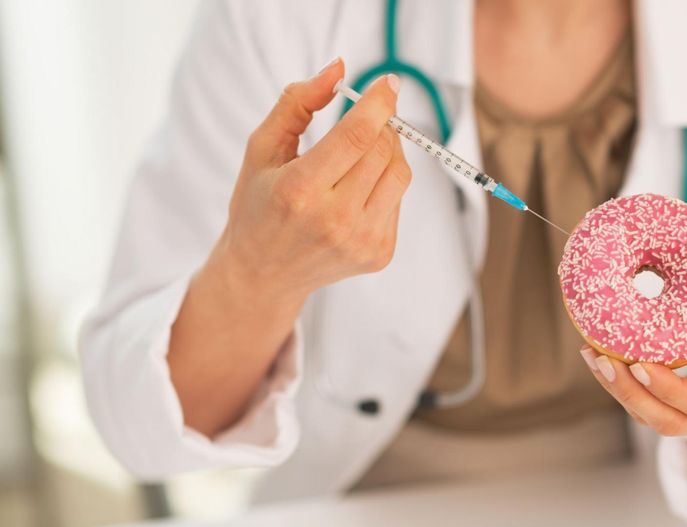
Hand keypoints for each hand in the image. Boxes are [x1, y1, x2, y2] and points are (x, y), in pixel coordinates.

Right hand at [168, 59, 412, 435]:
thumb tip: (339, 69)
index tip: (388, 83)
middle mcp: (333, 220)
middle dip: (379, 125)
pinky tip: (357, 190)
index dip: (378, 103)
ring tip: (361, 152)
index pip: (356, 136)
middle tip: (365, 119)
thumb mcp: (262, 149)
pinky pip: (399, 200)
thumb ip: (297, 103)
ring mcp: (360, 241)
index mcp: (299, 191)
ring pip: (400, 174)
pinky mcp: (379, 254)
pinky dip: (385, 183)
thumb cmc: (259, 205)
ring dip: (388, 151)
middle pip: (382, 151)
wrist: (264, 274)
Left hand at [581, 213, 686, 473]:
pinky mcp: (681, 416)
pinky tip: (601, 359)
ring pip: (651, 418)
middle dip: (628, 391)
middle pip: (665, 420)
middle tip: (598, 356)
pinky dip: (625, 388)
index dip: (667, 388)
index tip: (638, 364)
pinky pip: (648, 409)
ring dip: (618, 390)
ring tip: (590, 354)